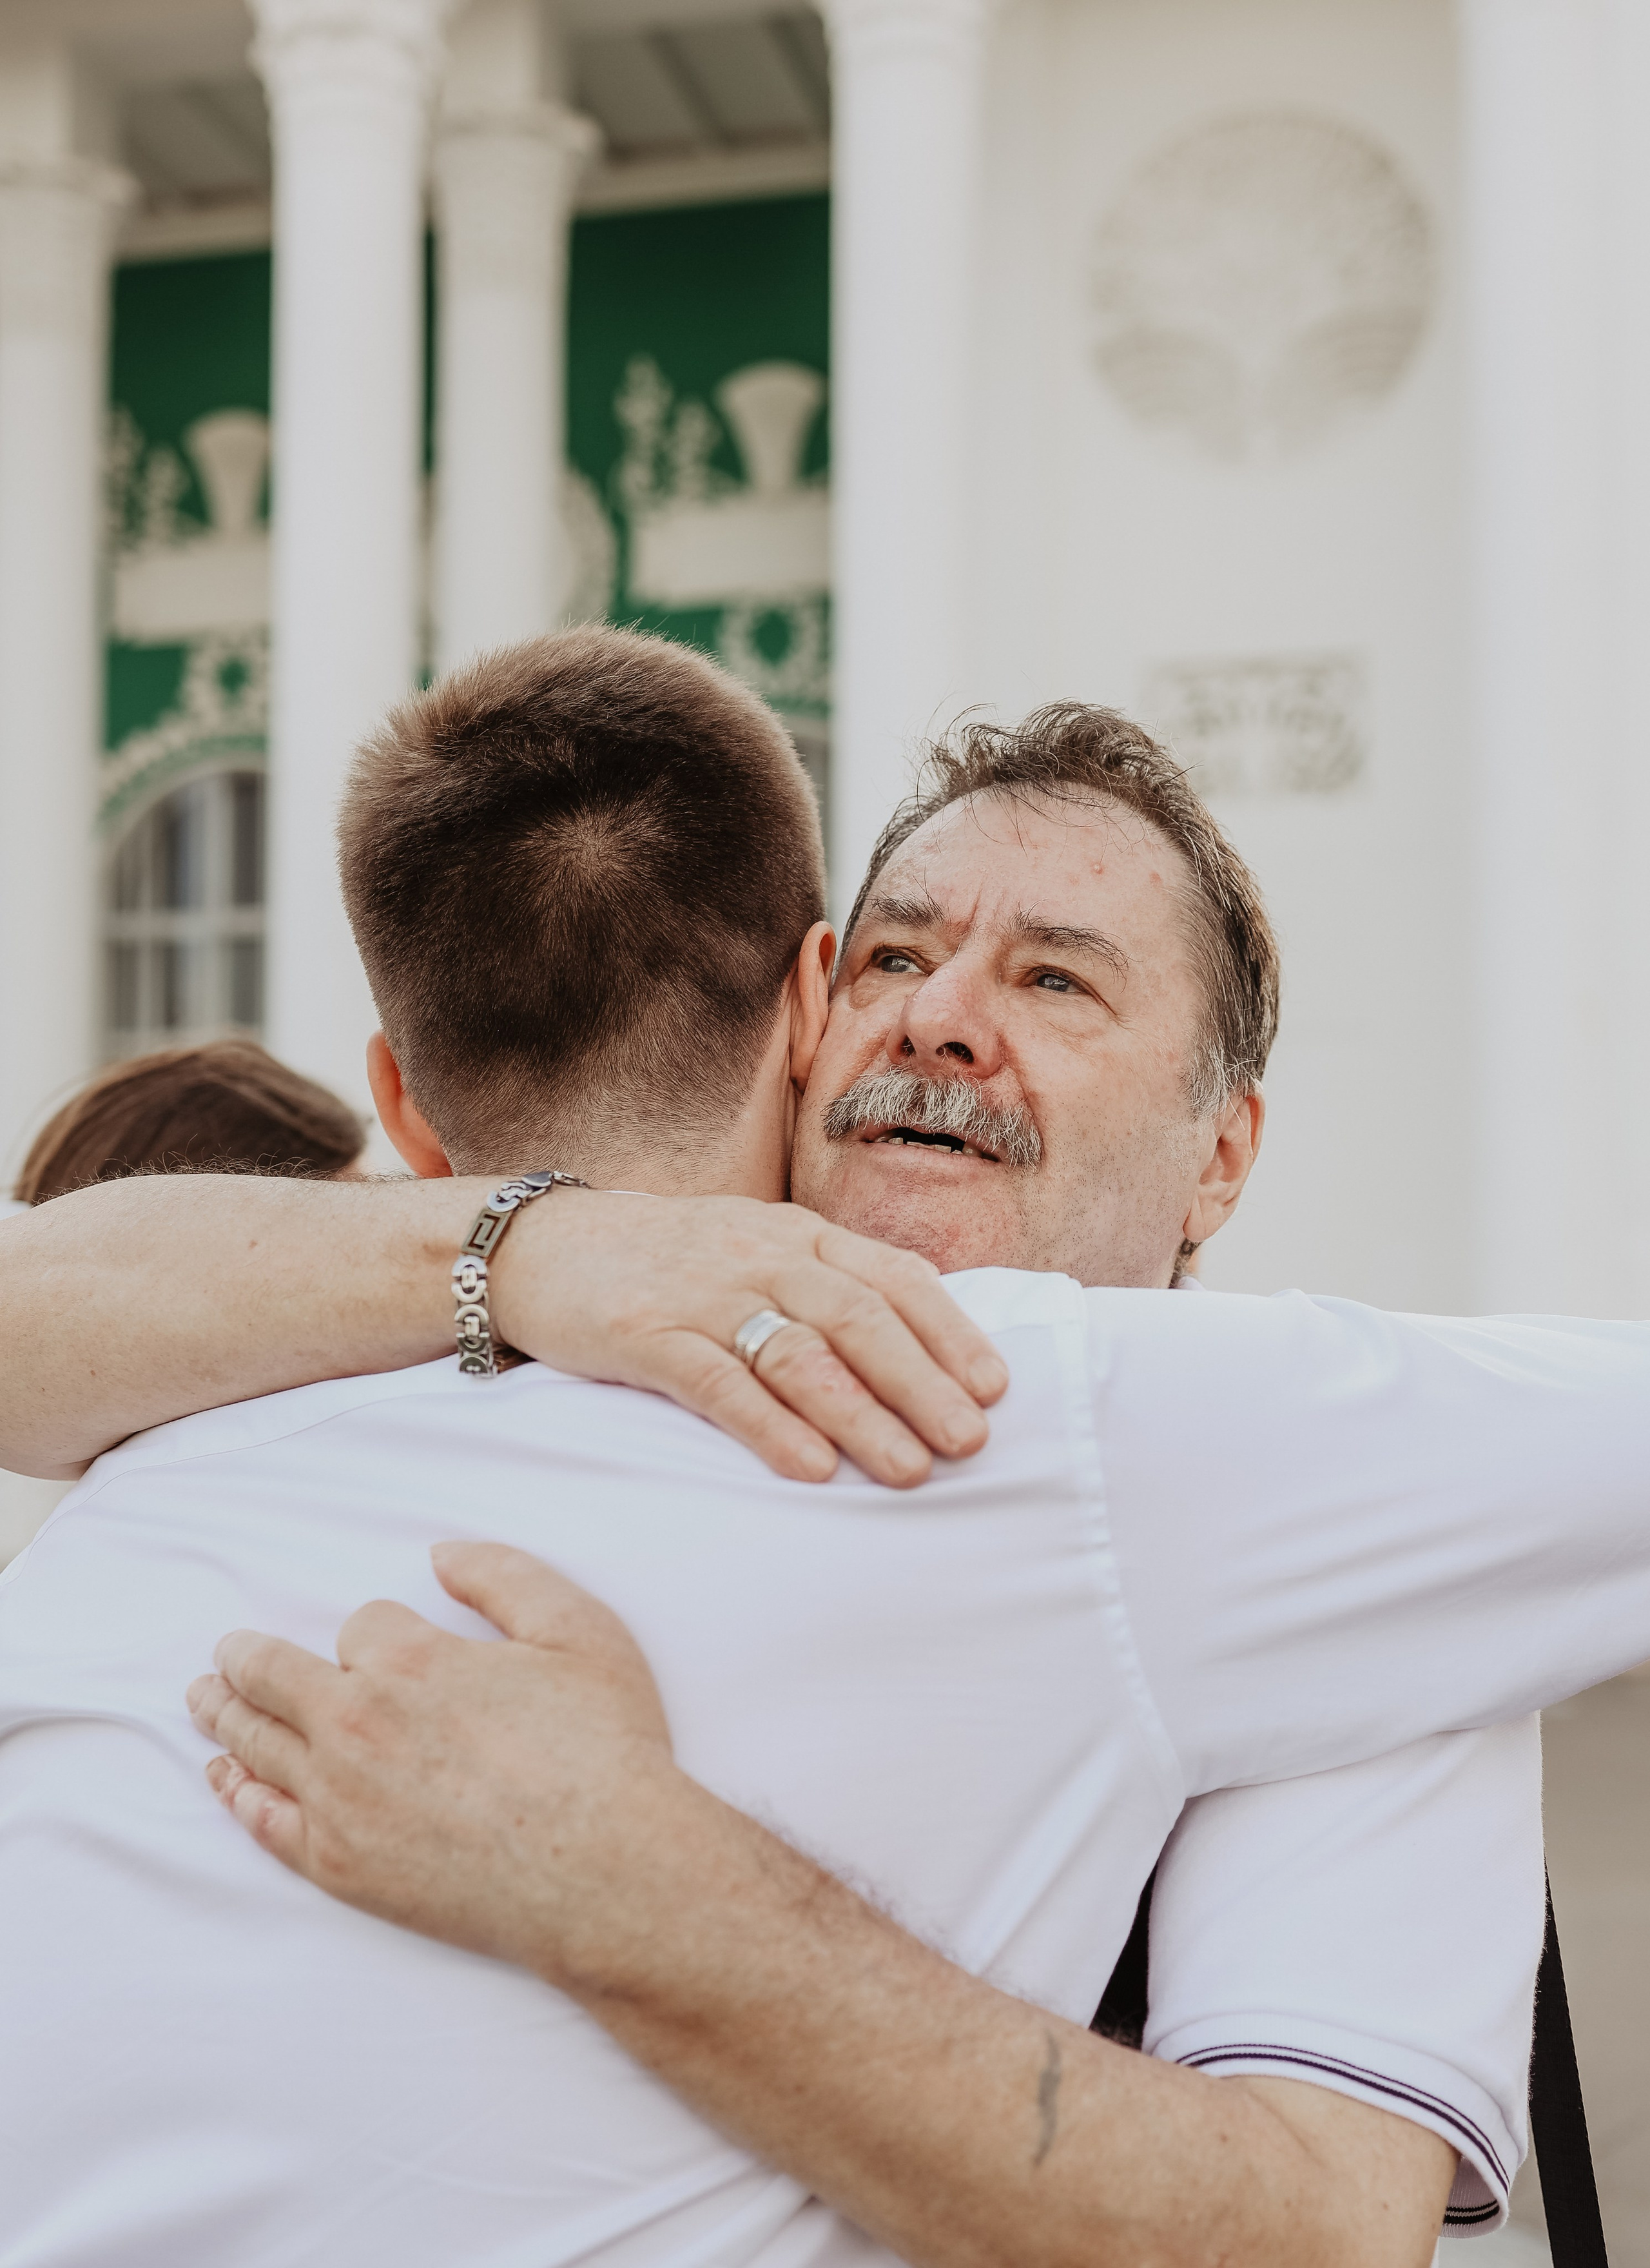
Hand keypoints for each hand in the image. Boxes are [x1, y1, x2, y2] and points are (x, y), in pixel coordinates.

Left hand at [187, 1540, 705, 1986]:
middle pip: (274, 1676)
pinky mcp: (338, 1865)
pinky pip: (264, 1820)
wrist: (606, 1872)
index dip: (380, 1633)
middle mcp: (358, 1724)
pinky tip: (224, 1778)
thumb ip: (504, 1575)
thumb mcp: (576, 1630)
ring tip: (203, 1699)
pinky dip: (236, 1792)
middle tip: (226, 1655)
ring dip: (223, 1713)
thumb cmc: (604, 1748)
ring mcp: (340, 1799)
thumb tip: (440, 1554)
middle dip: (247, 1659)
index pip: (362, 1626)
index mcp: (411, 1660)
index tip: (400, 1647)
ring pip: (257, 1742)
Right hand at [491, 1192, 1007, 1488]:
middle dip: (921, 1383)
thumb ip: (827, 1285)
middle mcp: (761, 1255)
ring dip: (861, 1415)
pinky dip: (770, 1427)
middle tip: (970, 1443)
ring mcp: (703, 1293)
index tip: (995, 1388)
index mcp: (799, 1234)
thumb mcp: (756, 1249)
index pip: (893, 1276)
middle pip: (858, 1318)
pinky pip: (719, 1382)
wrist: (540, 1245)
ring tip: (910, 1469)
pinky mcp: (646, 1334)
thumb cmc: (669, 1262)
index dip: (950, 1332)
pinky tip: (811, 1469)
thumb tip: (921, 1350)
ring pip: (799, 1354)